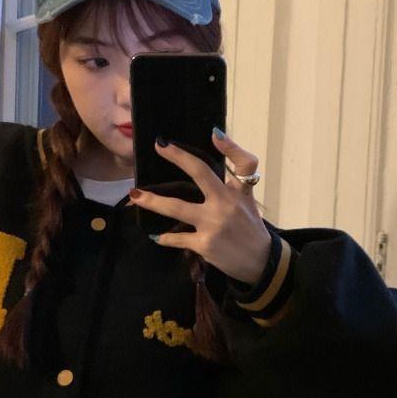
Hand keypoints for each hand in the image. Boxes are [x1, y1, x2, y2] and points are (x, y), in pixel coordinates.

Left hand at [128, 131, 271, 285]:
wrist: (261, 263)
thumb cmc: (251, 229)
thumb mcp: (248, 202)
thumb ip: (233, 184)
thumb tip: (212, 164)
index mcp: (239, 192)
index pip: (243, 163)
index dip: (231, 147)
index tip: (214, 134)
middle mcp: (226, 204)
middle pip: (201, 174)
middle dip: (178, 157)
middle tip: (160, 145)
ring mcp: (214, 224)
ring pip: (177, 208)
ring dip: (153, 201)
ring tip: (135, 196)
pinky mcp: (204, 244)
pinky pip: (177, 238)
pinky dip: (165, 238)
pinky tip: (157, 236)